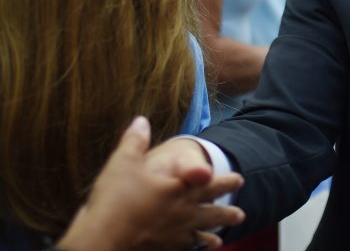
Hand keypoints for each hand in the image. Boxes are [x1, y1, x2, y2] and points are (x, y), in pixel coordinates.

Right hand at [57, 117, 244, 250]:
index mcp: (180, 191)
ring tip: (221, 239)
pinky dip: (193, 250)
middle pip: (213, 213)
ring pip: (201, 236)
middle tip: (241, 214)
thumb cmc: (115, 199)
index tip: (240, 180)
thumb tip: (141, 119)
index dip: (227, 182)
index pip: (211, 183)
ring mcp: (175, 236)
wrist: (100, 240)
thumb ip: (135, 140)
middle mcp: (183, 214)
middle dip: (227, 213)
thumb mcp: (123, 162)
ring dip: (213, 235)